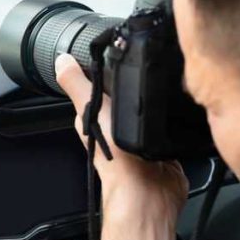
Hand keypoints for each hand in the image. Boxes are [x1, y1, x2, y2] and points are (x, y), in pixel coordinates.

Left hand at [55, 54, 187, 239]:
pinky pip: (169, 125)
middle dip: (135, 82)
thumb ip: (77, 85)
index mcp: (97, 118)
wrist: (148, 189)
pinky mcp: (163, 146)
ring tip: (163, 84)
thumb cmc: (116, 156)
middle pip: (127, 96)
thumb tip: (60, 60)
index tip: (117, 50)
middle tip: (145, 65)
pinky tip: (178, 108)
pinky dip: (174, 118)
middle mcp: (118, 127)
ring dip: (155, 100)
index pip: (99, 86)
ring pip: (148, 109)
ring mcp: (142, 137)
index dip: (105, 70)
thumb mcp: (92, 109)